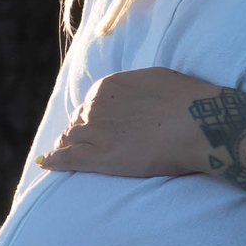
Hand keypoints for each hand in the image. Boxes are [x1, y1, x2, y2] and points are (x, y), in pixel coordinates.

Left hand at [36, 68, 222, 178]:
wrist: (200, 123)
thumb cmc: (188, 101)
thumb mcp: (156, 81)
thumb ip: (136, 90)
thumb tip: (134, 96)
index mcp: (109, 86)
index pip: (91, 104)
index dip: (92, 117)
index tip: (95, 126)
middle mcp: (97, 106)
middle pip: (79, 121)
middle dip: (81, 131)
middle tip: (85, 144)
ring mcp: (96, 132)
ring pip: (70, 138)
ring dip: (67, 145)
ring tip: (63, 155)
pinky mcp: (100, 157)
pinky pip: (67, 158)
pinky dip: (54, 161)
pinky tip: (45, 164)